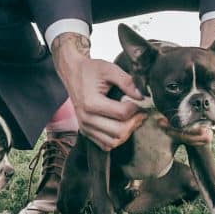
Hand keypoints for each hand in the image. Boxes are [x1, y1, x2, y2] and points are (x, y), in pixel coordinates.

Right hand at [51, 33, 144, 149]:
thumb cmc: (90, 70)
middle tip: (140, 112)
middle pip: (118, 132)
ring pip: (113, 142)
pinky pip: (105, 145)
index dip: (136, 108)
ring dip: (126, 133)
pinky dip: (116, 139)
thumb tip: (141, 97)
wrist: (73, 73)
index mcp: (91, 102)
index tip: (140, 102)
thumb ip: (126, 82)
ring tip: (132, 119)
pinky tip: (121, 126)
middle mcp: (86, 118)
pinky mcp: (85, 131)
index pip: (121, 114)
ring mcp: (85, 127)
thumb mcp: (109, 69)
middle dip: (134, 122)